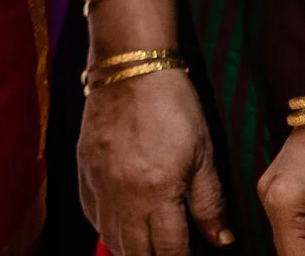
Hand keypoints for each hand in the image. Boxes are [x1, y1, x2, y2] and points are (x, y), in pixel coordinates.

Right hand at [77, 67, 230, 253]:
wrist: (130, 68)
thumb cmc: (171, 105)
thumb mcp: (203, 154)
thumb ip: (210, 202)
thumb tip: (220, 239)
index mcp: (157, 190)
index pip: (169, 250)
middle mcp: (123, 194)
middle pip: (136, 252)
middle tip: (170, 255)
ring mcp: (99, 184)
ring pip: (111, 238)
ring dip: (131, 251)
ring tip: (148, 250)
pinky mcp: (84, 171)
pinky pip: (92, 216)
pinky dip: (107, 229)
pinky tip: (122, 229)